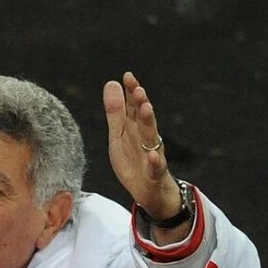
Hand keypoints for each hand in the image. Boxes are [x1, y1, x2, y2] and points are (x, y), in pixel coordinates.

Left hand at [103, 72, 180, 220]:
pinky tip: (152, 155)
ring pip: (152, 138)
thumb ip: (115, 111)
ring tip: (146, 109)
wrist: (149, 190)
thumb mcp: (119, 135)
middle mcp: (146, 138)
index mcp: (135, 128)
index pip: (134, 107)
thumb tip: (112, 83)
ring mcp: (152, 155)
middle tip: (138, 89)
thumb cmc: (133, 159)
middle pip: (144, 119)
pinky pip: (155, 167)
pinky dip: (154, 161)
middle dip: (141, 103)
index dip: (132, 92)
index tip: (128, 76)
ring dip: (149, 123)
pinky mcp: (154, 174)